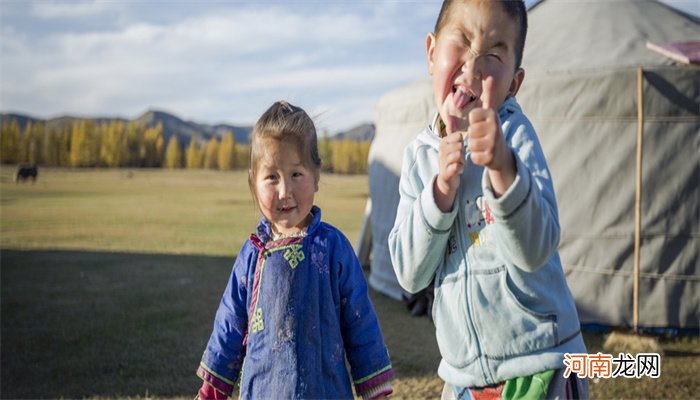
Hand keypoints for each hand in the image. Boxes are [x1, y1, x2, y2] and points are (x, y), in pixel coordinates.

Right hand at [434, 118, 464, 211]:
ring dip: (462, 161)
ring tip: (459, 164)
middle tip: (460, 158)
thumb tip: (456, 118)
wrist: (447, 179)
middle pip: (460, 146)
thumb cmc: (454, 160)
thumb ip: (457, 135)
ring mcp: (442, 161)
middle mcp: (441, 150)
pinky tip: (458, 170)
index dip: (463, 143)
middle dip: (463, 153)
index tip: (459, 150)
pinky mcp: (445, 172)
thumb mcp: (454, 146)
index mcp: (443, 142)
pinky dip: (460, 169)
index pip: (459, 137)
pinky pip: (457, 166)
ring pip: (458, 155)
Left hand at [468, 76, 514, 195]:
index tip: (484, 125)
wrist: (503, 156)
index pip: (472, 116)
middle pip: (470, 130)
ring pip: (471, 144)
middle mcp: (495, 127)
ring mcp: (493, 143)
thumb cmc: (492, 133)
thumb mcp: (491, 115)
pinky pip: (474, 156)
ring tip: (485, 147)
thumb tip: (490, 78)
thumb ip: (489, 98)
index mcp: (493, 115)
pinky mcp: (490, 157)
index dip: (475, 123)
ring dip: (475, 147)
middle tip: (485, 138)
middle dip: (474, 136)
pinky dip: (477, 158)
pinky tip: (486, 156)